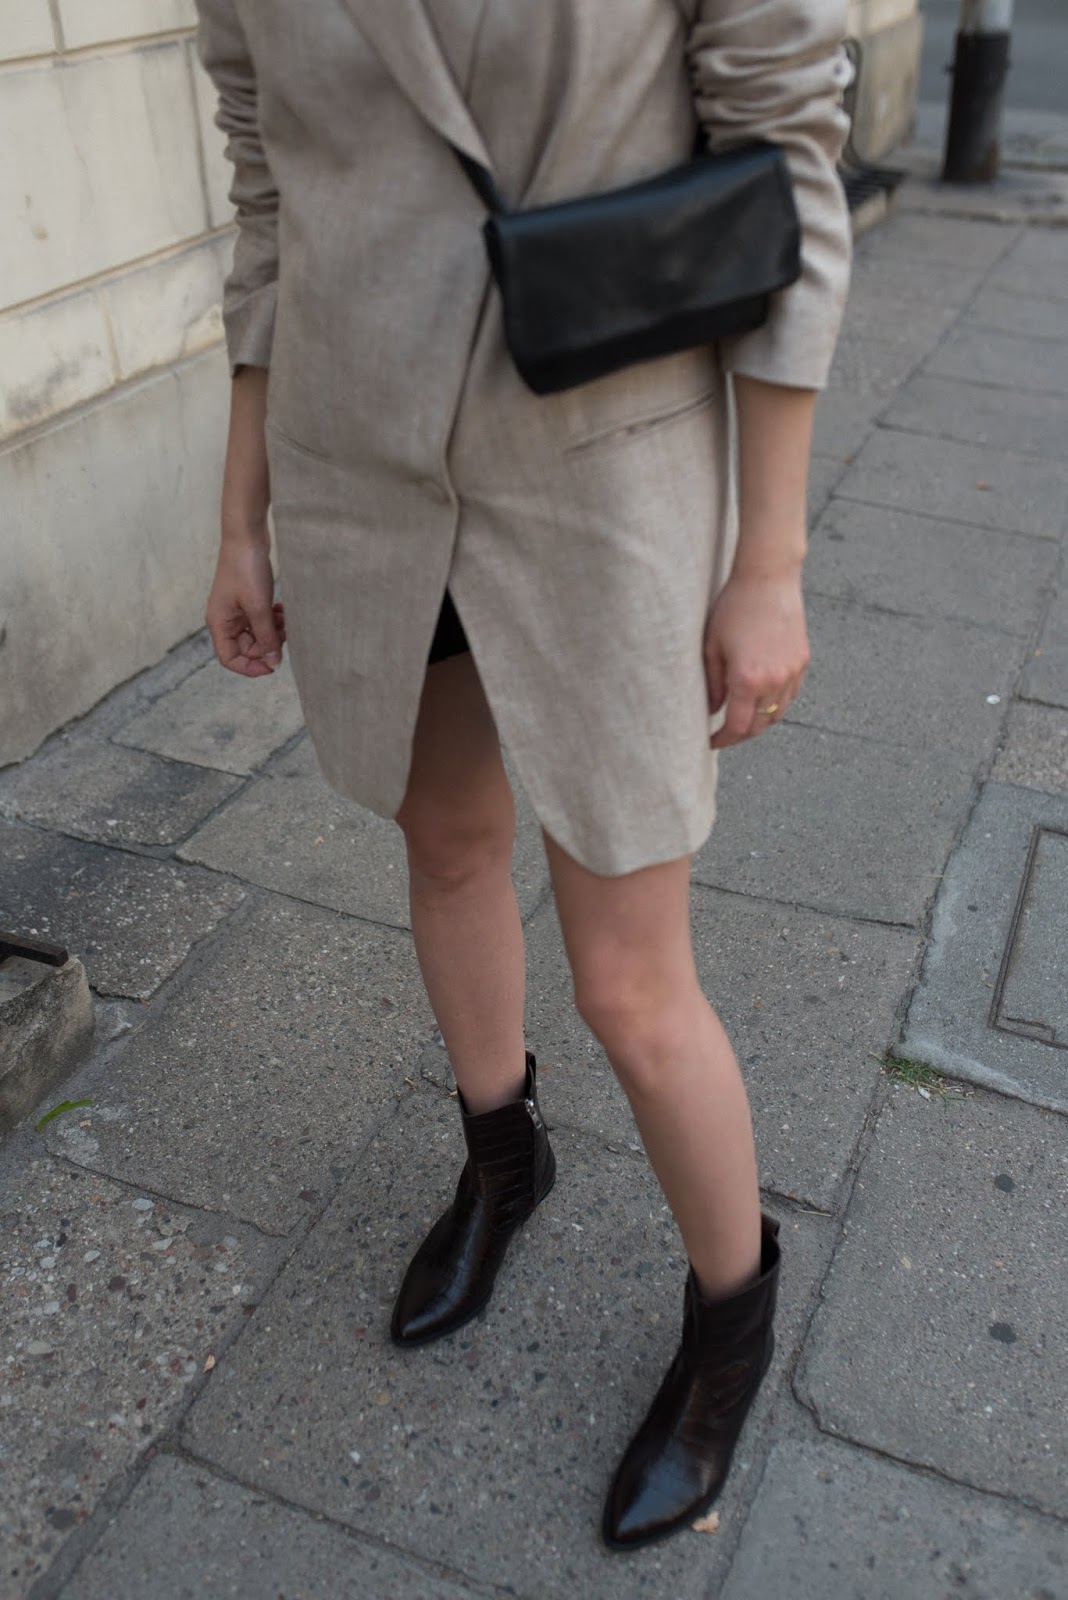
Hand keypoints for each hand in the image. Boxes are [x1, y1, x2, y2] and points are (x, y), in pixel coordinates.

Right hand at [206, 539, 285, 676]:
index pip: (230, 658)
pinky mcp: (247, 599)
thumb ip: (267, 637)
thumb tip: (273, 662)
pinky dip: (273, 619)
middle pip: (246, 647)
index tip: (272, 666)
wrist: (246, 535)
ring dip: (273, 632)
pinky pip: (260, 619)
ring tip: (285, 620)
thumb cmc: (246, 568)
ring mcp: (236, 609)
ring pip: (256, 633)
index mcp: (219, 623)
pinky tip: (282, 610)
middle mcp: (225, 618)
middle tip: (285, 634)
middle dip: (267, 645)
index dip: (250, 667)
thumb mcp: (258, 607)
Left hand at [705, 566, 808, 749]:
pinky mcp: (802, 662)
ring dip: (759, 721)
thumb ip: (711, 684)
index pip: (737, 728)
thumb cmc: (734, 607)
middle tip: (724, 732)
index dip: (722, 740)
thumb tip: (712, 710)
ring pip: (777, 714)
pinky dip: (775, 704)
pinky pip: (790, 695)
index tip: (710, 741)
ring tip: (742, 716)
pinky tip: (762, 697)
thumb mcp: (712, 647)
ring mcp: (792, 672)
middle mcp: (774, 681)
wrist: (768, 578)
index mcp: (748, 680)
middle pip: (759, 727)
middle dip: (740, 735)